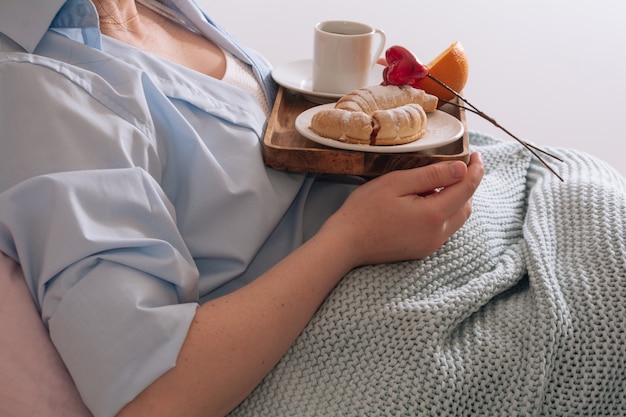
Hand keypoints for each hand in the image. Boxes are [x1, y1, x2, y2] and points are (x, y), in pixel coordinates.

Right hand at [323, 152, 483, 265]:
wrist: (346, 243)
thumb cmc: (365, 210)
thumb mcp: (397, 183)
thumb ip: (431, 175)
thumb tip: (462, 168)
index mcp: (434, 215)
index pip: (467, 188)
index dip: (475, 169)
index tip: (476, 154)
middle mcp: (438, 234)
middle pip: (466, 206)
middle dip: (468, 184)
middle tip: (460, 165)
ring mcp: (431, 245)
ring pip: (457, 219)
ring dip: (457, 199)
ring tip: (443, 181)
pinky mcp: (422, 250)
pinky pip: (445, 229)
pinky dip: (445, 212)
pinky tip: (429, 201)